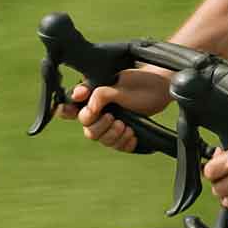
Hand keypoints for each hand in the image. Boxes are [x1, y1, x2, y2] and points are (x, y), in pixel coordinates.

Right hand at [56, 68, 172, 152]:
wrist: (161, 88)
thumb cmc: (139, 81)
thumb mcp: (119, 84)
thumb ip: (100, 94)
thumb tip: (88, 108)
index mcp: (92, 99)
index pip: (70, 108)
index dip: (67, 112)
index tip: (87, 112)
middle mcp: (99, 113)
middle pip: (88, 130)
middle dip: (101, 127)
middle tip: (115, 118)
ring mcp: (111, 124)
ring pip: (102, 140)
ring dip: (114, 136)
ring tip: (127, 127)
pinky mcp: (124, 133)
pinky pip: (118, 147)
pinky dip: (125, 143)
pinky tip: (133, 134)